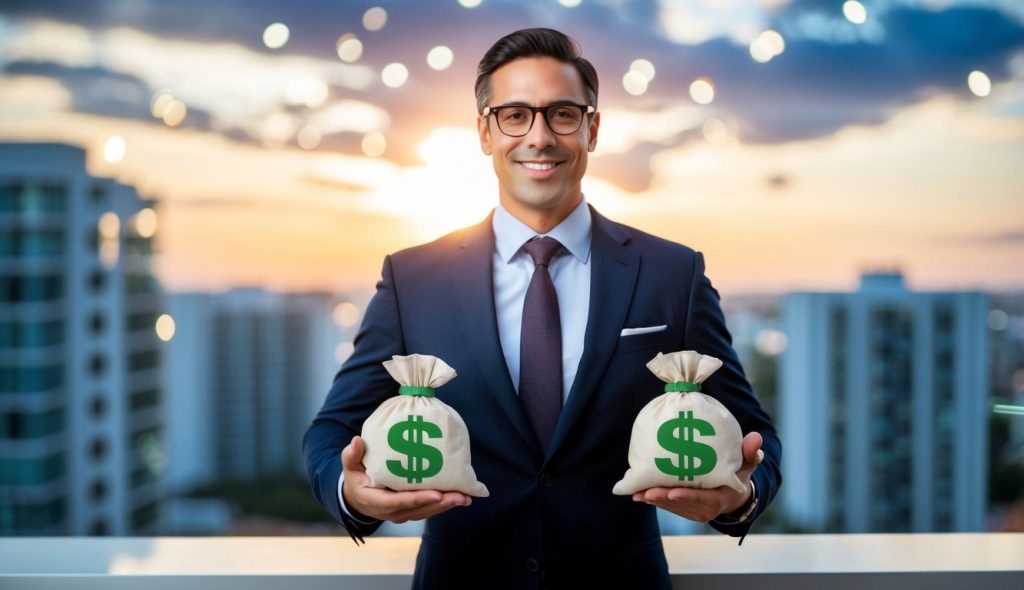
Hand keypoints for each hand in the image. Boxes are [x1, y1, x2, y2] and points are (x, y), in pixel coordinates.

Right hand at [340, 435, 471, 523]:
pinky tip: (460, 496)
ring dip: (447, 506)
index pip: (399, 502)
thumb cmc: (355, 478)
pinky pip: (428, 510)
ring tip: (465, 497)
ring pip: (427, 512)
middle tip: (461, 496)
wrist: (356, 499)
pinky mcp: (410, 511)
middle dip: (441, 504)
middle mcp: (391, 511)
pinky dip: (444, 504)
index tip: (437, 494)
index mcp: (376, 500)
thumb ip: (351, 455)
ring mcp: (402, 514)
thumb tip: (356, 441)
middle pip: (419, 510)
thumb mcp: (349, 467)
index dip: (418, 499)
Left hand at [632, 431, 763, 522]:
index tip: (672, 492)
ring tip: (637, 491)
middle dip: (662, 498)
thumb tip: (756, 437)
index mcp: (719, 500)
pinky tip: (637, 492)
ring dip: (653, 499)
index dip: (687, 497)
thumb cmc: (739, 474)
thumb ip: (750, 453)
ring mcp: (692, 511)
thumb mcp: (747, 465)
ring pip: (670, 506)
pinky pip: (666, 505)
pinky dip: (653, 499)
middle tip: (646, 491)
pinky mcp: (683, 509)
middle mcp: (704, 509)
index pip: (702, 500)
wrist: (734, 494)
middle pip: (681, 504)